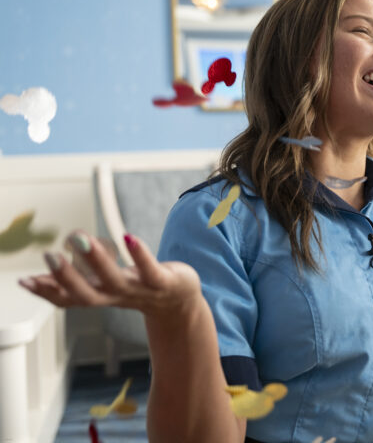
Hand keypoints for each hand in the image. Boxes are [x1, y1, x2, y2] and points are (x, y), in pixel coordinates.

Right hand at [18, 231, 201, 319]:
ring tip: (82, 237)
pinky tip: (128, 237)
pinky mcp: (163, 281)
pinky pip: (150, 268)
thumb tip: (31, 280)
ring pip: (116, 279)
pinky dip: (139, 254)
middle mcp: (117, 296)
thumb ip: (71, 285)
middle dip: (68, 277)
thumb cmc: (136, 289)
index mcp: (100, 297)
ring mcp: (140, 290)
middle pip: (89, 293)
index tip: (24, 280)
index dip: (47, 292)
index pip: (69, 299)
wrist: (180, 303)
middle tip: (49, 256)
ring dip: (97, 259)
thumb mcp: (101, 289)